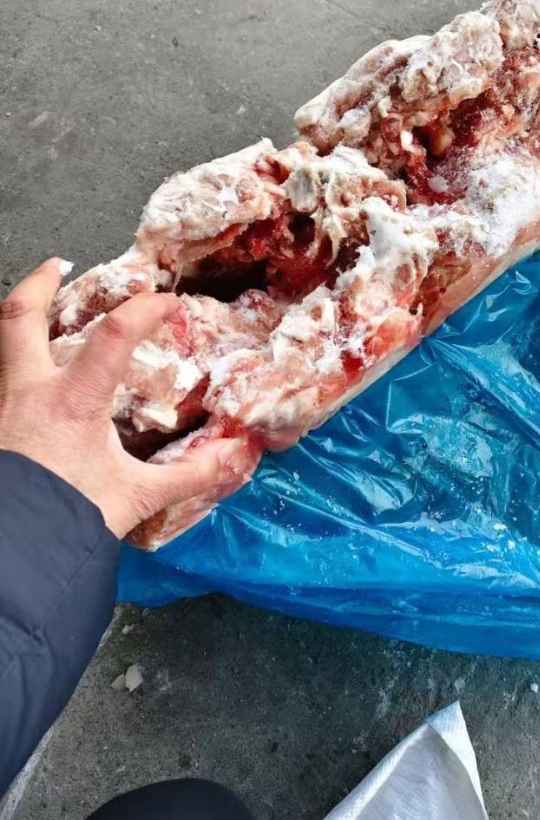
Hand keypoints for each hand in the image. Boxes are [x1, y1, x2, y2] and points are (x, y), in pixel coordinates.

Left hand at [0, 258, 243, 537]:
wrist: (12, 555)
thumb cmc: (71, 518)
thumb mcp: (138, 496)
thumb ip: (189, 475)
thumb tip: (236, 457)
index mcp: (73, 401)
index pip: (114, 335)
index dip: (145, 309)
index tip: (166, 301)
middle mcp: (28, 393)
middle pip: (21, 316)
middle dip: (40, 283)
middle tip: (59, 265)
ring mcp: (1, 408)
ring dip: (20, 322)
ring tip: (38, 313)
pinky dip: (12, 367)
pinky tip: (28, 382)